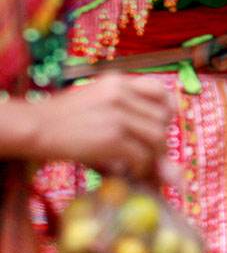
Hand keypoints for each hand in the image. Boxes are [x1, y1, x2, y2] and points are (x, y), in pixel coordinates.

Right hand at [24, 75, 172, 179]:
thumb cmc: (62, 120)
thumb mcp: (96, 105)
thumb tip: (158, 139)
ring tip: (138, 164)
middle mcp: (120, 93)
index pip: (159, 89)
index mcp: (116, 81)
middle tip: (146, 152)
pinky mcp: (111, 137)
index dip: (167, 109)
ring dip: (152, 156)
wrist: (33, 127)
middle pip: (162, 118)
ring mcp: (117, 114)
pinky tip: (128, 171)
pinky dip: (140, 167)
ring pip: (157, 137)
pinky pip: (142, 155)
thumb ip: (126, 115)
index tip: (161, 123)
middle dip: (159, 139)